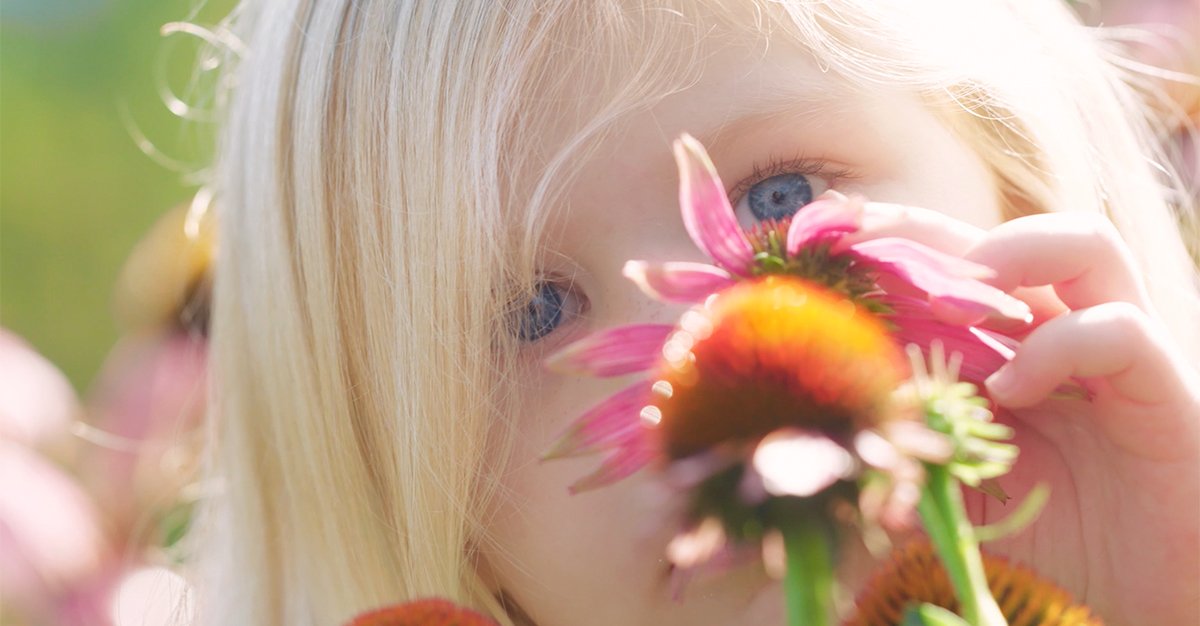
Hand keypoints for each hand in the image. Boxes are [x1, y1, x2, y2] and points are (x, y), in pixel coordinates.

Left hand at [854, 206, 1199, 625]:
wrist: (1123, 602)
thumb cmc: (1035, 540)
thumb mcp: (945, 477)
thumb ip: (901, 433)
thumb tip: (823, 404)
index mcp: (1012, 342)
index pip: (956, 259)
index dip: (894, 238)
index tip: (826, 233)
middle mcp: (1066, 331)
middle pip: (1008, 237)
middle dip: (929, 231)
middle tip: (863, 244)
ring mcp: (1122, 354)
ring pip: (1086, 246)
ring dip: (1008, 256)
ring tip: (948, 308)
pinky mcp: (1167, 392)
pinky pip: (1120, 331)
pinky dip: (1059, 346)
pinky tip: (1014, 390)